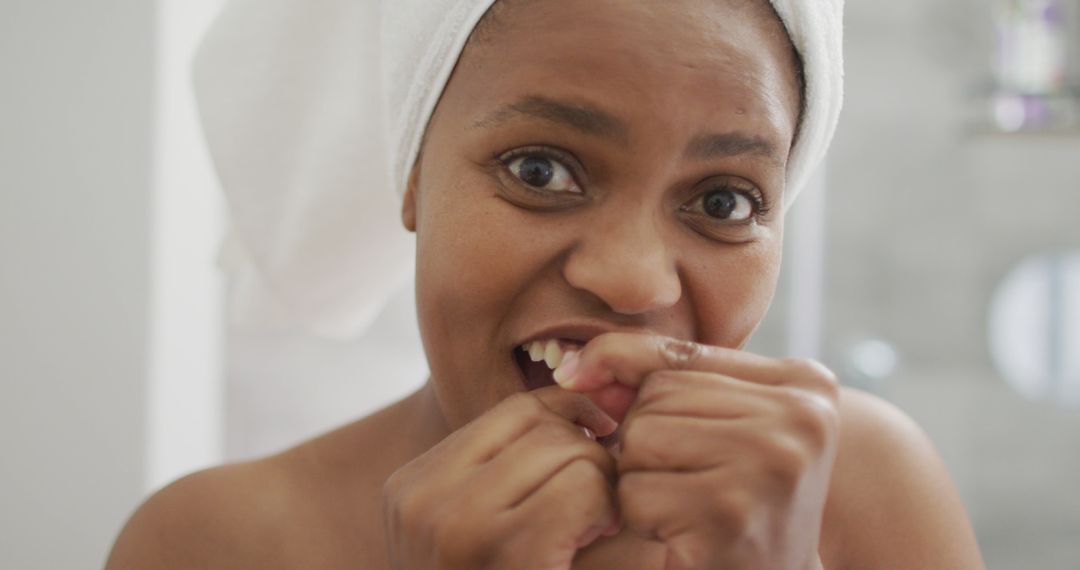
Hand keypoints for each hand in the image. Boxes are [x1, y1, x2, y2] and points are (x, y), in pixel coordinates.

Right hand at [383, 387, 620, 569]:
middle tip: (599, 506)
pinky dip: (603, 513)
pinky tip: (590, 543)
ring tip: (592, 530)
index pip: (512, 413)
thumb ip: (509, 473)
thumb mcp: (476, 529)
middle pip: (541, 426)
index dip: (568, 420)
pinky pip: (581, 490)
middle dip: (588, 455)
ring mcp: (456, 527)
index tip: (598, 448)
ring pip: (567, 452)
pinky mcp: (505, 555)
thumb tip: (584, 400)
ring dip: (601, 487)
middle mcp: (422, 500)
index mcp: (411, 488)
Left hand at [555, 333, 840, 569]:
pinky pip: (637, 492)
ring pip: (642, 437)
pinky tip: (681, 534)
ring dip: (641, 479)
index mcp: (805, 383)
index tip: (577, 377)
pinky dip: (641, 518)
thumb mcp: (714, 425)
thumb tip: (577, 367)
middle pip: (657, 394)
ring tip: (686, 506)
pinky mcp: (730, 512)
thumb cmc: (737, 502)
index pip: (682, 353)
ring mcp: (771, 462)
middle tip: (686, 482)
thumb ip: (654, 380)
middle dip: (645, 439)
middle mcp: (801, 416)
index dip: (623, 366)